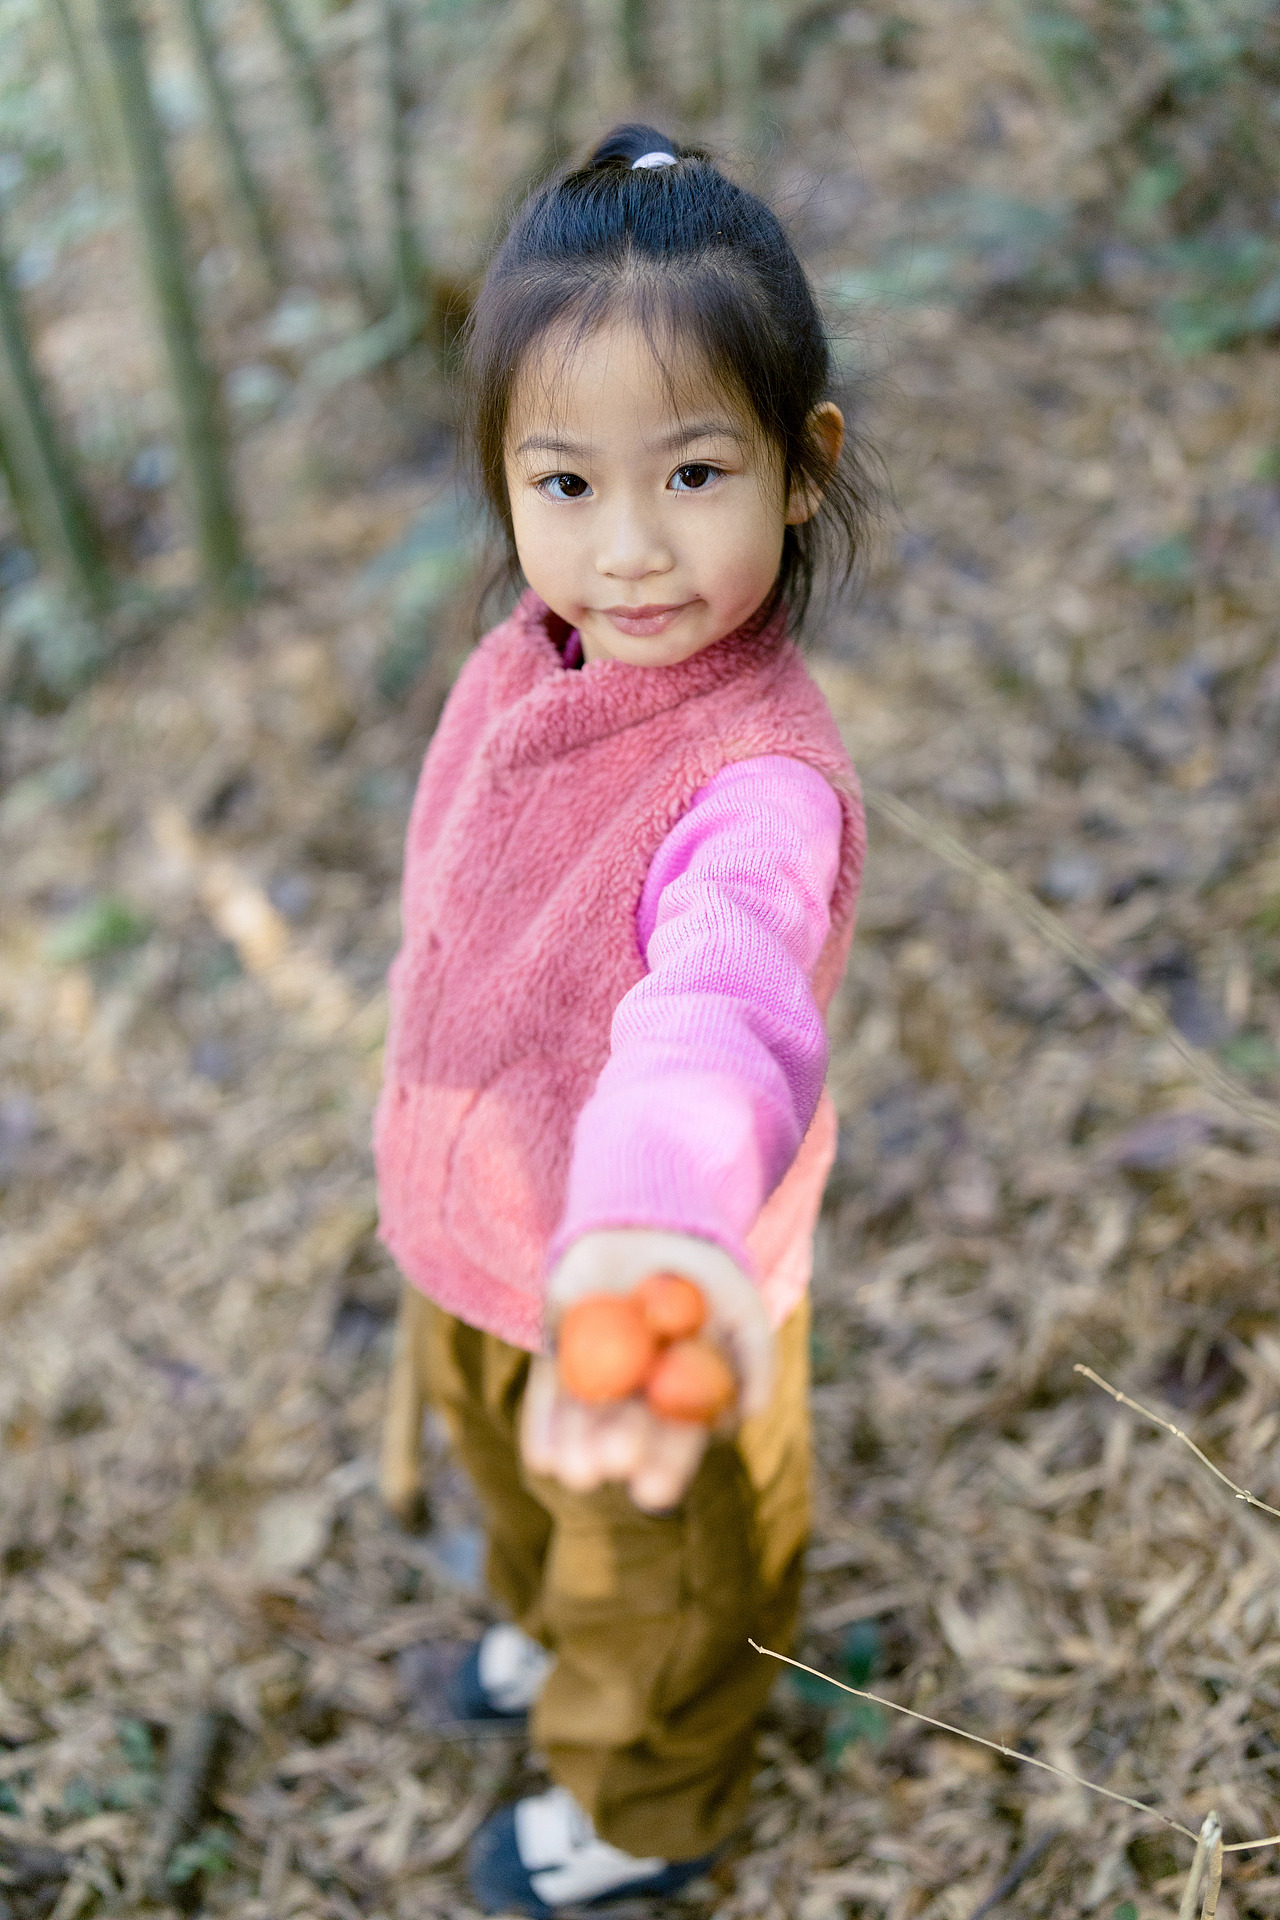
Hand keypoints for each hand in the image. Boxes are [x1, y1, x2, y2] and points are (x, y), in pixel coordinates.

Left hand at [520, 1228, 772, 1511]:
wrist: (650, 1217)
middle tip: (610, 1468)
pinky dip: (544, 1425)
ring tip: (573, 1471)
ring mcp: (596, 1375)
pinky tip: (542, 1456)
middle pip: (627, 1434)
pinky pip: (550, 1393)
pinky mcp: (559, 1352)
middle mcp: (638, 1394)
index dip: (666, 1467)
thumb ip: (755, 1355)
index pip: (675, 1440)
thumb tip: (747, 1413)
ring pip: (586, 1421)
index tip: (653, 1491)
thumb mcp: (740, 1305)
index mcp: (681, 1395)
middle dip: (619, 1454)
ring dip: (578, 1449)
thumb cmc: (704, 1267)